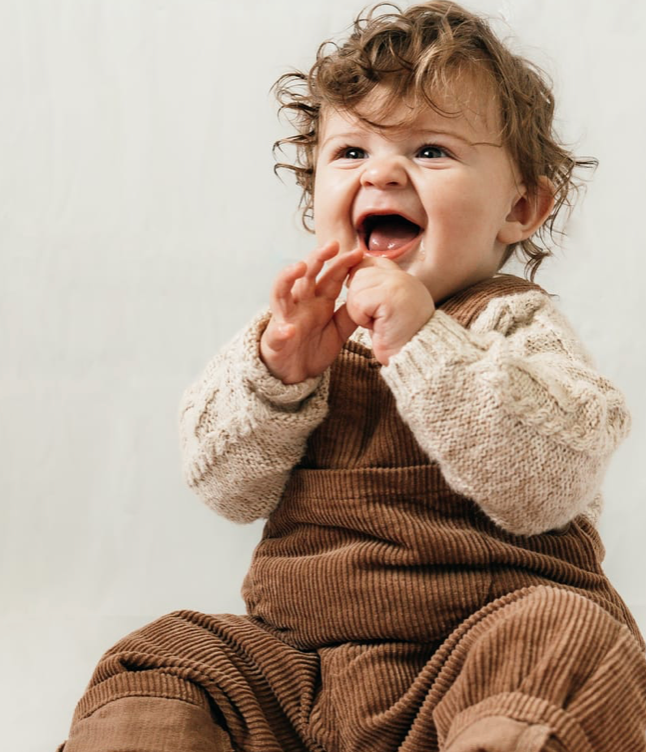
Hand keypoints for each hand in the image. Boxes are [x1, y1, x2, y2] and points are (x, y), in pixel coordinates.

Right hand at [260, 242, 364, 383]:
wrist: (295, 375)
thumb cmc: (313, 348)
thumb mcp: (338, 331)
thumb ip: (351, 314)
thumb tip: (370, 297)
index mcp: (317, 301)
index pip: (330, 277)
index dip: (342, 264)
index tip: (359, 253)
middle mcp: (299, 304)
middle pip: (306, 275)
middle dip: (317, 258)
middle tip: (332, 245)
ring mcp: (285, 319)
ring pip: (281, 293)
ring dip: (288, 278)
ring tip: (300, 268)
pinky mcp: (275, 340)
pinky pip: (276, 333)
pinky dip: (281, 331)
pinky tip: (288, 329)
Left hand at [346, 256, 434, 364]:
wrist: (417, 357)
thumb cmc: (399, 338)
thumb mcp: (387, 308)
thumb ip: (375, 289)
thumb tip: (349, 275)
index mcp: (402, 276)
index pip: (368, 262)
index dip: (359, 281)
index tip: (368, 303)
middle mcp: (402, 275)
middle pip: (357, 276)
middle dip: (358, 301)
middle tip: (378, 318)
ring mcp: (398, 283)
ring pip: (355, 287)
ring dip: (359, 311)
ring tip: (380, 322)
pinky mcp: (390, 295)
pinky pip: (358, 301)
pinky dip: (361, 318)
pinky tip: (378, 326)